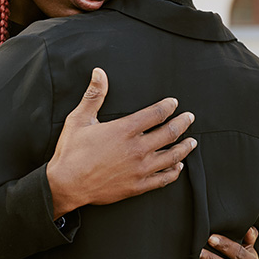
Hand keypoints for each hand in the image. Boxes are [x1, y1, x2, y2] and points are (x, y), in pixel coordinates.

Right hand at [47, 68, 195, 217]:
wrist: (66, 185)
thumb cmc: (71, 151)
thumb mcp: (79, 119)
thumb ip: (93, 95)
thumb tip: (99, 72)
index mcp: (124, 130)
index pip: (156, 114)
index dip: (168, 106)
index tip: (174, 103)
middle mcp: (137, 149)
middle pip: (169, 133)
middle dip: (183, 123)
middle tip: (190, 118)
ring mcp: (139, 169)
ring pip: (172, 156)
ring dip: (184, 147)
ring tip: (192, 142)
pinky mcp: (137, 186)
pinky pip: (163, 178)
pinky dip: (174, 171)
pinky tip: (178, 167)